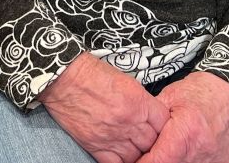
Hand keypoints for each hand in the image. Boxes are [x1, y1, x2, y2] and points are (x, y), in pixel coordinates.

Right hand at [38, 52, 168, 162]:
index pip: (165, 124)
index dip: (164, 127)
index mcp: (139, 103)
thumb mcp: (125, 81)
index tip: (160, 127)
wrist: (63, 77)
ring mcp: (113, 137)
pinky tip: (122, 156)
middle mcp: (130, 122)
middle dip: (153, 142)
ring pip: (138, 158)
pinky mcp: (96, 146)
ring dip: (139, 154)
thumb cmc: (92, 74)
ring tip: (136, 149)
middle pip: (153, 143)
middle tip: (148, 139)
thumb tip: (150, 116)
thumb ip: (142, 102)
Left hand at [138, 72, 228, 162]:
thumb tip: (136, 135)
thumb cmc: (203, 92)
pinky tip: (184, 154)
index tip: (133, 160)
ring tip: (167, 151)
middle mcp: (201, 153)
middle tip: (149, 154)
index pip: (157, 162)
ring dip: (173, 162)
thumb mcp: (170, 97)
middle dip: (156, 162)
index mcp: (185, 133)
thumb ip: (153, 119)